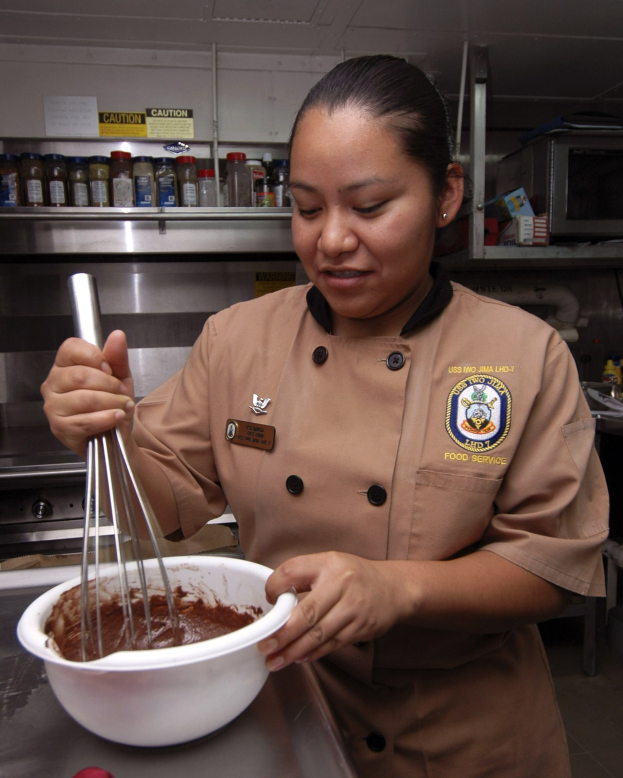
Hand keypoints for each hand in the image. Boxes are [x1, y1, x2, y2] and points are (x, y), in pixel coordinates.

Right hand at [41, 330, 134, 457]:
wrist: (115, 435)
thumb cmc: (112, 404)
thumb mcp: (120, 377)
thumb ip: (117, 357)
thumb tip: (117, 336)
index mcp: (64, 365)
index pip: (71, 348)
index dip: (95, 357)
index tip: (110, 369)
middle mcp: (53, 384)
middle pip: (80, 375)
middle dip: (110, 385)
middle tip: (121, 393)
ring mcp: (53, 407)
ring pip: (85, 399)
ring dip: (112, 403)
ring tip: (121, 407)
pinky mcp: (60, 428)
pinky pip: (85, 421)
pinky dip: (106, 419)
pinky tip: (115, 417)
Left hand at [257, 551, 410, 670]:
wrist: (393, 588)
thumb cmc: (354, 576)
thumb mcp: (328, 563)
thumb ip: (302, 576)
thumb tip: (274, 598)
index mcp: (328, 563)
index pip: (292, 572)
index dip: (275, 587)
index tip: (266, 601)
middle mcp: (342, 584)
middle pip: (307, 613)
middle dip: (283, 634)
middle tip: (264, 647)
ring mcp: (354, 608)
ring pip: (319, 634)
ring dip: (294, 651)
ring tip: (276, 660)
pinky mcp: (361, 627)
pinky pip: (332, 644)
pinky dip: (314, 653)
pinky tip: (299, 658)